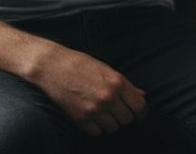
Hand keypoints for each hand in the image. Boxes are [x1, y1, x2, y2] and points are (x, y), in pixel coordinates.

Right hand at [31, 46, 147, 135]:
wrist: (53, 66)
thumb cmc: (81, 64)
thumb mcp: (107, 70)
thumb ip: (126, 85)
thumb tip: (141, 96)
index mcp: (118, 82)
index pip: (139, 106)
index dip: (141, 112)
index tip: (140, 114)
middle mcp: (108, 97)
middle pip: (127, 119)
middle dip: (125, 116)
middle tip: (119, 111)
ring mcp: (94, 109)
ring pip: (113, 128)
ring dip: (111, 122)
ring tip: (105, 113)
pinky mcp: (80, 118)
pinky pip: (97, 132)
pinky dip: (97, 128)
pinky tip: (94, 118)